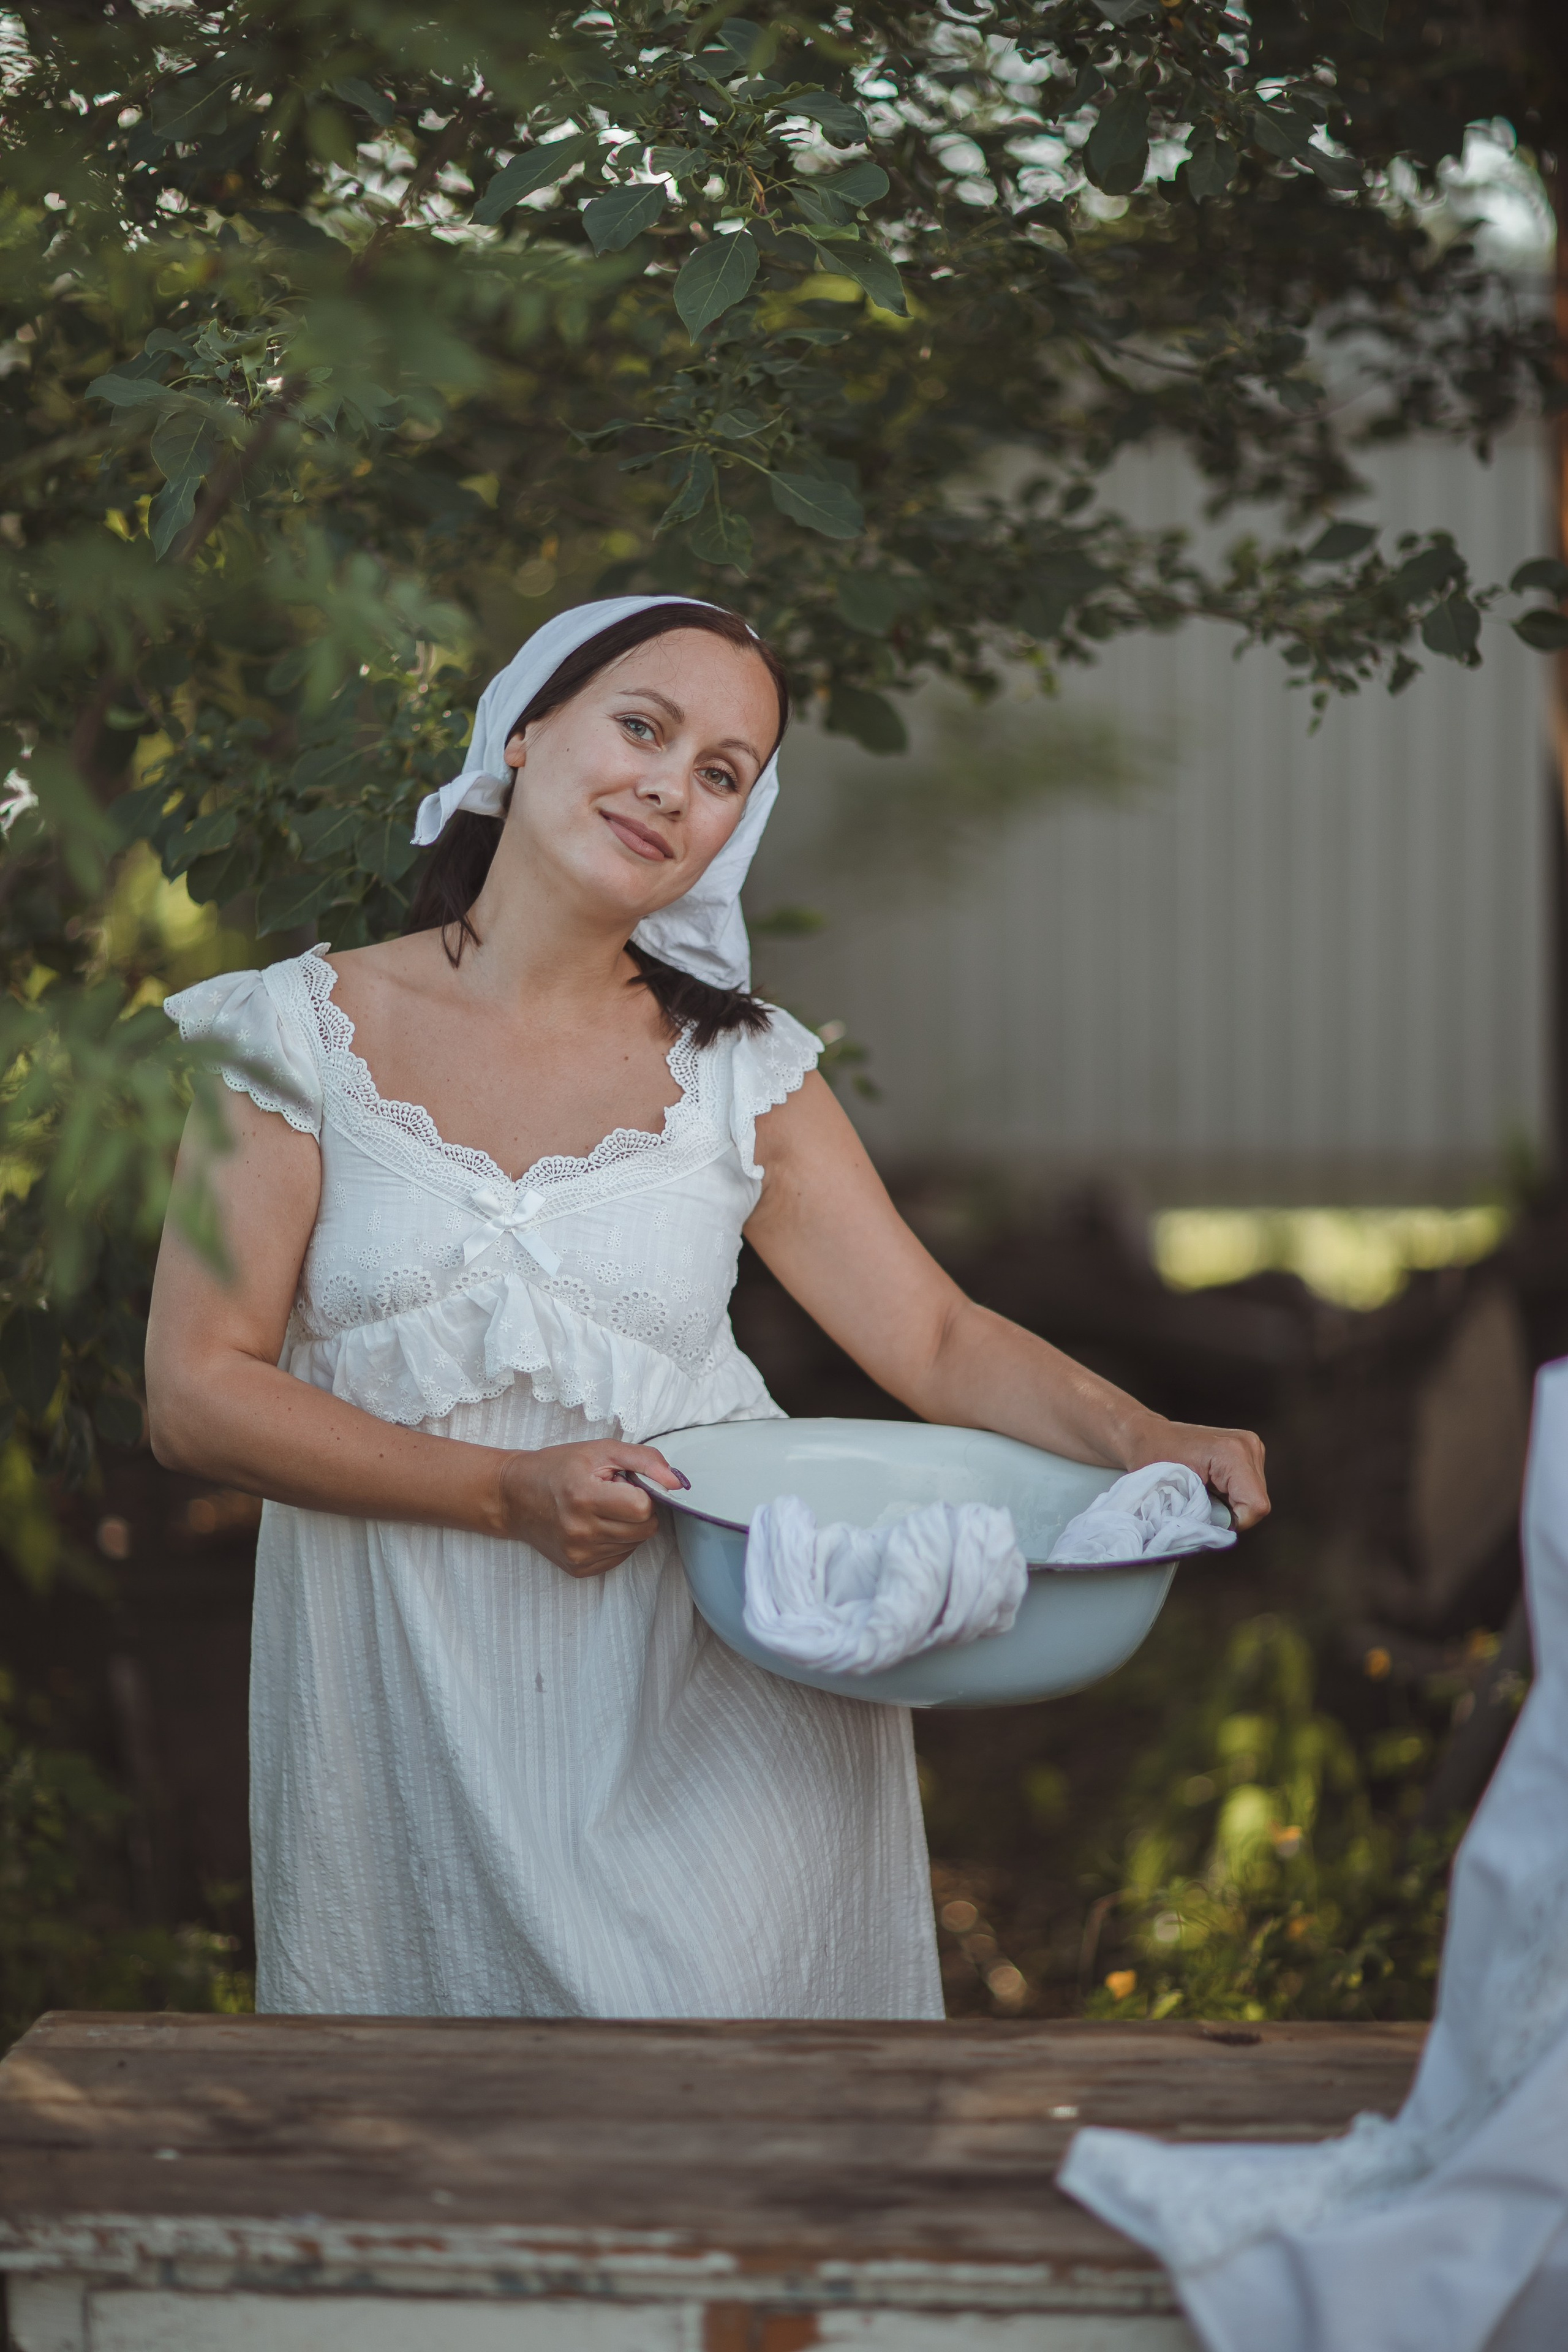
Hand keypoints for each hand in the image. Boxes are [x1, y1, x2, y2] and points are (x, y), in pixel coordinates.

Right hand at [497, 1441, 686, 1576]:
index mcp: (584, 1497)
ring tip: (602, 1509)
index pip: (643, 1507)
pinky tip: (595, 1525)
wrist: (514, 1497)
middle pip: (644, 1530)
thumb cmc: (558, 1468)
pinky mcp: (578, 1568)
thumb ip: (644, 1461)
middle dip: (640, 1510)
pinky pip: (619, 1557)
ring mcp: (578, 1554)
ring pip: (635, 1545)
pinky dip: (616, 1541)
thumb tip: (678, 1483)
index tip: (625, 1483)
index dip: (643, 1493)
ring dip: (628, 1526)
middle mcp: (580, 1531)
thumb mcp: (600, 1450)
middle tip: (615, 1495)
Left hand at [1126, 1417, 1269, 1532]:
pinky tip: (1212, 1486)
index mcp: (1232, 1453)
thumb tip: (1215, 1536)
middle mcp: (1248, 1446)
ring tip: (1205, 1493)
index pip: (1255, 1506)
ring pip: (1255, 1497)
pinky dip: (1232, 1495)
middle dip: (1232, 1513)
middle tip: (1201, 1505)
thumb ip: (1199, 1516)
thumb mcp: (1174, 1492)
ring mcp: (1251, 1447)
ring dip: (1232, 1504)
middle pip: (1257, 1503)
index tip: (1208, 1518)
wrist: (1150, 1435)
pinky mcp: (1250, 1451)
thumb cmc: (1153, 1459)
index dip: (1235, 1522)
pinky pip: (1250, 1488)